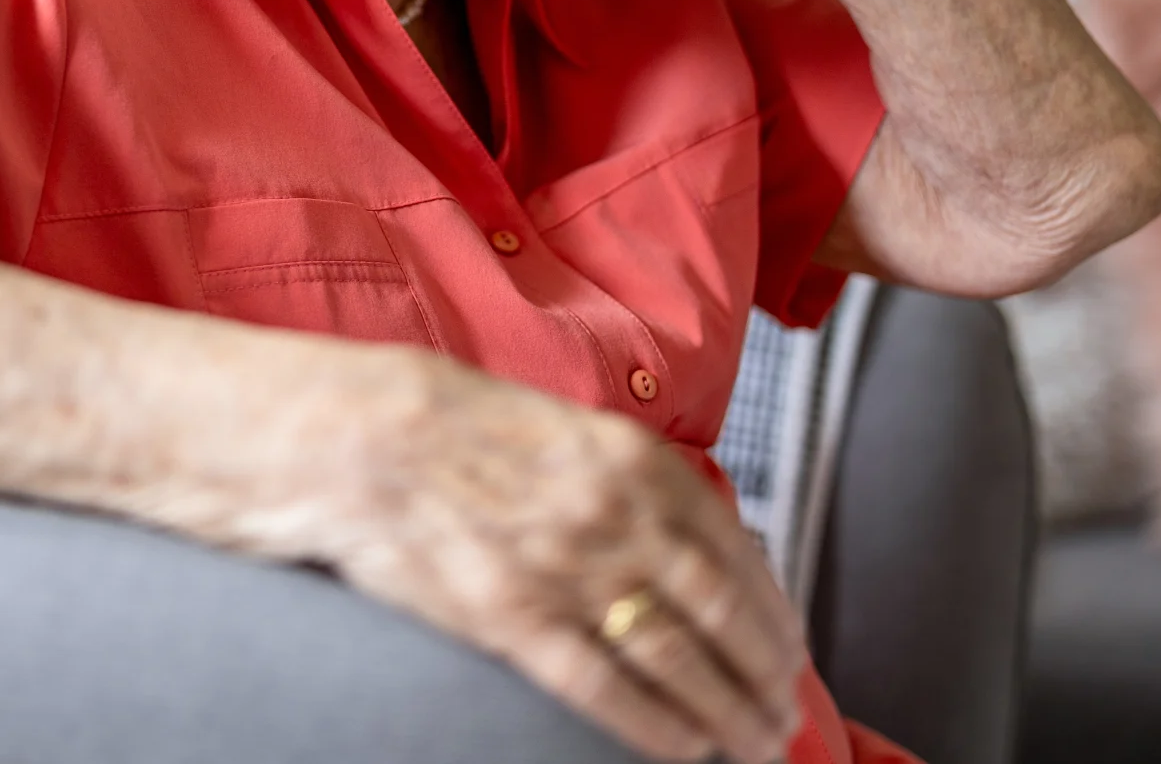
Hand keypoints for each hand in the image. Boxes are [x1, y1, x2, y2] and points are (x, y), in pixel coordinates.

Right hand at [309, 350, 805, 762]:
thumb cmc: (465, 430)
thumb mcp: (573, 430)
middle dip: (765, 677)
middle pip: (721, 616)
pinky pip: (607, 689)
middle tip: (785, 716)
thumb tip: (704, 540)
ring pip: (678, 659)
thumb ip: (639, 483)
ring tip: (752, 744)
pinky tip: (688, 752)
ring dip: (727, 711)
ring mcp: (570, 573)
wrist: (368, 439)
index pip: (737, 555)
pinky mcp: (517, 621)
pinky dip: (658, 728)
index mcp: (638, 465)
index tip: (791, 653)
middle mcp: (619, 518)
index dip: (773, 616)